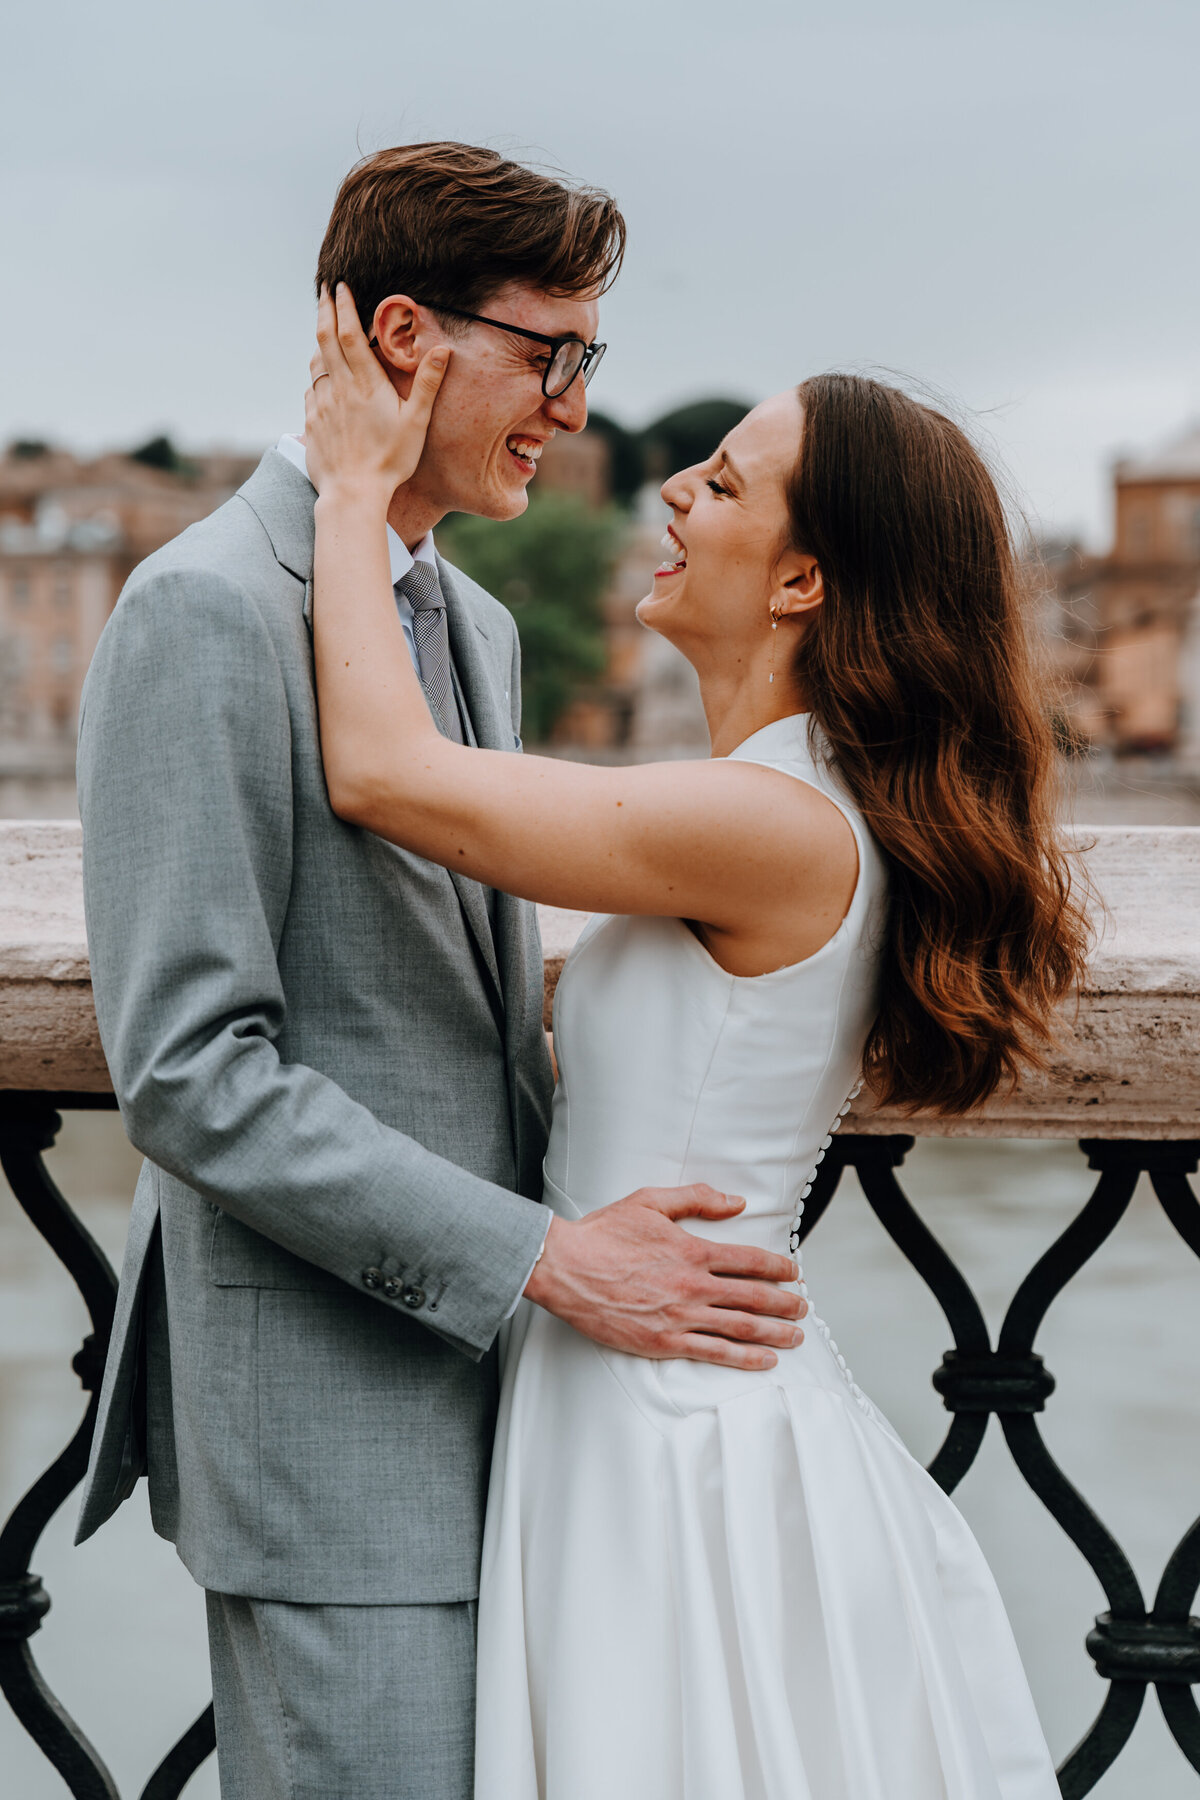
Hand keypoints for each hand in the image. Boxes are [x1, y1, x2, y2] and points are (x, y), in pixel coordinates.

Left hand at [304, 282, 450, 502]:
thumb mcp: (416, 422)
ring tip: (323, 329)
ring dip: (319, 341)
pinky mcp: (312, 423)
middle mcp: (339, 388)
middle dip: (324, 311)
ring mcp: (322, 405)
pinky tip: (321, 376)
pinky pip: (312, 390)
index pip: (349, 334)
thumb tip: (443, 349)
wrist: (353, 494)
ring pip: (316, 363)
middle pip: (325, 339)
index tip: (340, 286)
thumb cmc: (390, 460)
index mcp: (365, 384)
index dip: (344, 307)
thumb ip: (428, 383)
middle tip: (323, 291)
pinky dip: (316, 375)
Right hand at [524, 1185, 806, 1369]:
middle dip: (786, 1304)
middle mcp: (694, 1285)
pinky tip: (764, 1360)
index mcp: (693, 1250)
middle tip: (803, 1308)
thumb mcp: (651, 1202)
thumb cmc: (603, 1234)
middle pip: (754, 1297)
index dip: (779, 1268)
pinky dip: (745, 1358)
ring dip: (775, 1333)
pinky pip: (714, 1352)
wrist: (565, 1268)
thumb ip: (697, 1198)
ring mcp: (680, 1316)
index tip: (795, 1273)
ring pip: (741, 1327)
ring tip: (796, 1337)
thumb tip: (737, 1202)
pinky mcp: (664, 1342)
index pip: (750, 1260)